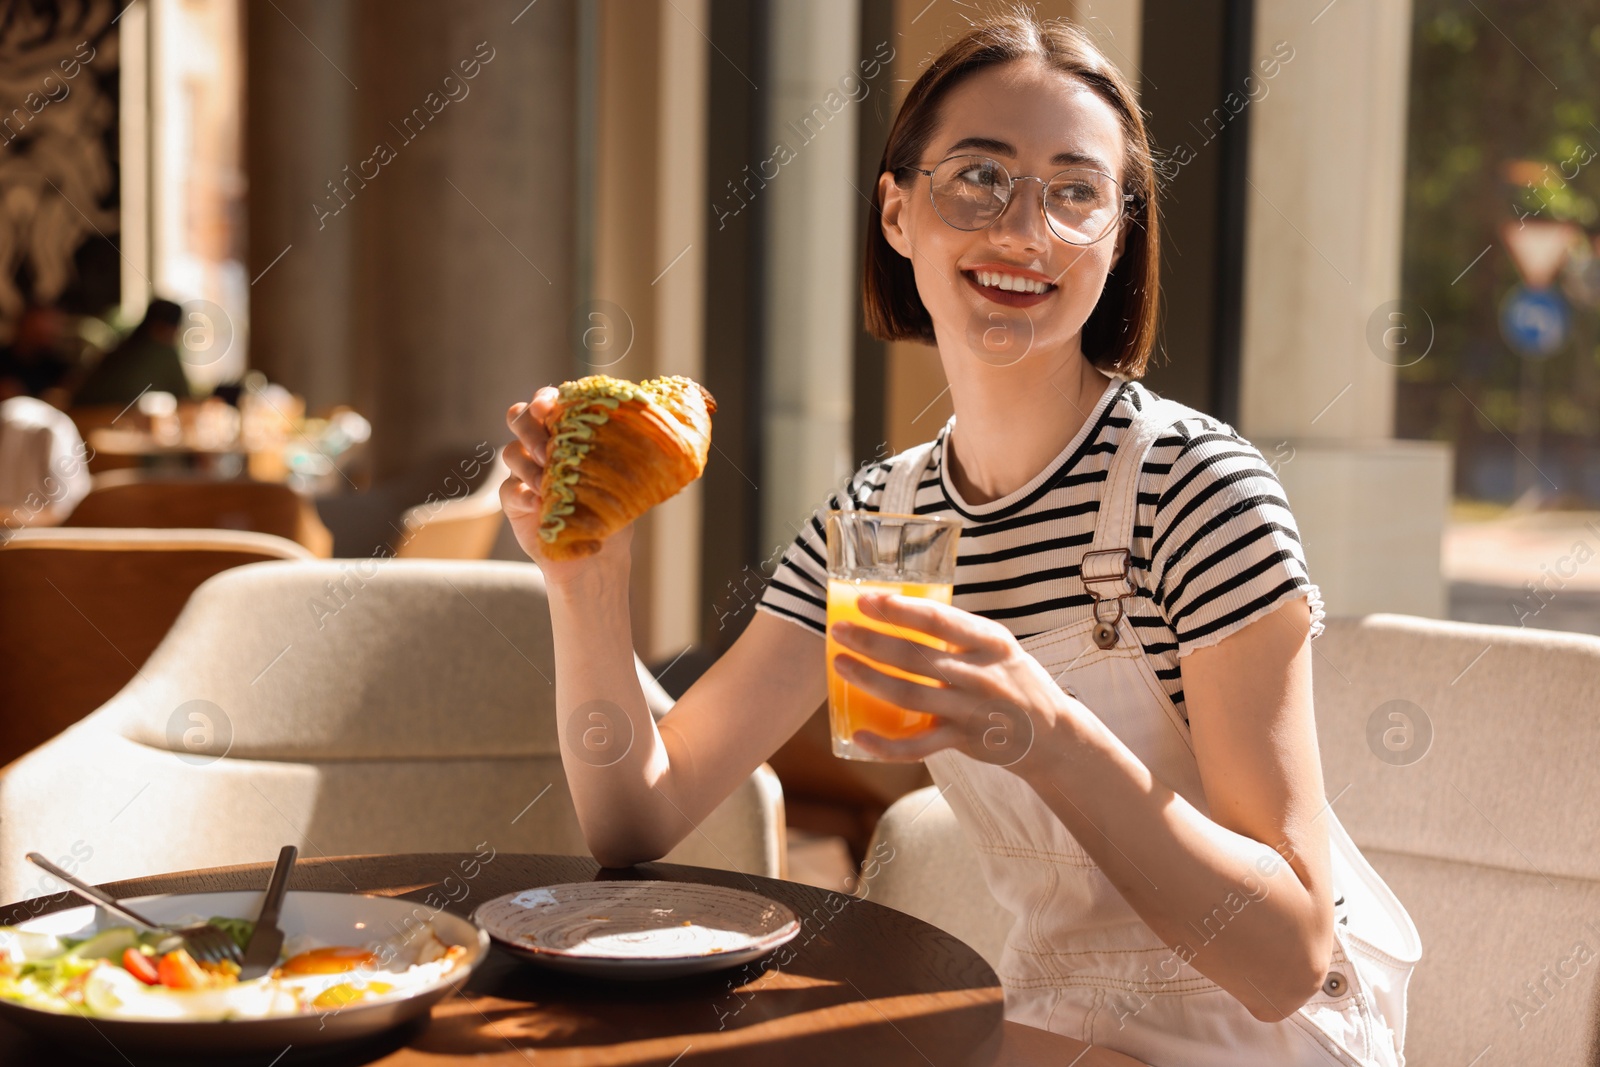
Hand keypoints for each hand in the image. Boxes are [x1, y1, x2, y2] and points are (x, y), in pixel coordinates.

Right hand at [501, 387, 632, 578]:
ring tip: (546, 484)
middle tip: (546, 450)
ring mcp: (525, 472)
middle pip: (520, 418)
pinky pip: (508, 489)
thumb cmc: (612, 509)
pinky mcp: (514, 500)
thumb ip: (615, 454)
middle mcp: (542, 446)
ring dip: (527, 465)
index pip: (548, 402)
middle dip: (529, 427)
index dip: (544, 399)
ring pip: (511, 452)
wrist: (599, 553)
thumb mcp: (620, 479)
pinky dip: (522, 495)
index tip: (548, 408)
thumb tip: (629, 433)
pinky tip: (539, 505)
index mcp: (567, 432)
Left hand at [828, 592, 1079, 767]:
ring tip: (840, 665)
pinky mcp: (962, 741)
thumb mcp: (997, 646)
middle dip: (871, 641)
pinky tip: (858, 735)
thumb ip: (958, 634)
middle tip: (839, 631)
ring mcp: (970, 710)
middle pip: (915, 657)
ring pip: (909, 696)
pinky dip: (886, 745)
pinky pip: (918, 746)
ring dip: (869, 680)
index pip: (939, 620)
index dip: (899, 609)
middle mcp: (981, 674)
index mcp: (990, 642)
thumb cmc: (1013, 679)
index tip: (866, 600)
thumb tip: (901, 610)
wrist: (1050, 733)